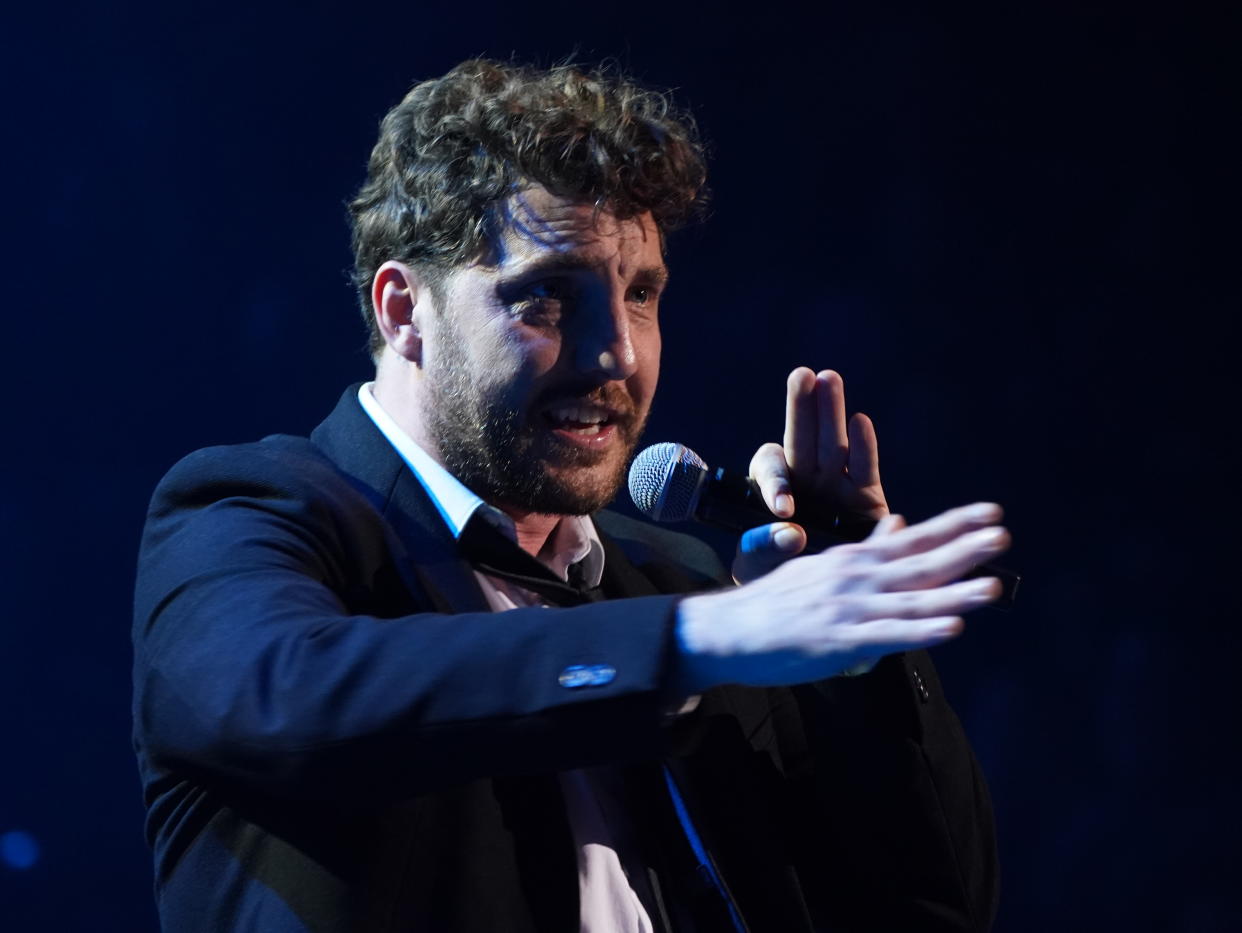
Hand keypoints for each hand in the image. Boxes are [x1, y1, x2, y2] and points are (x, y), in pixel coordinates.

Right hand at [678, 503, 1008, 691]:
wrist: (729, 628)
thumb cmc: (776, 601)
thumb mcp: (821, 565)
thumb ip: (865, 548)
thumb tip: (901, 523)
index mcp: (854, 559)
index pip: (913, 537)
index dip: (953, 525)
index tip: (991, 513)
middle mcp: (855, 577)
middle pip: (919, 563)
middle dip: (964, 550)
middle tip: (1002, 537)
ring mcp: (849, 608)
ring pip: (911, 600)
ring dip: (954, 593)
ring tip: (992, 585)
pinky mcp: (839, 640)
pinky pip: (888, 635)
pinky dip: (921, 631)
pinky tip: (951, 628)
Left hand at [733, 368, 888, 583]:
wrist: (813, 597)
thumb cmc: (773, 574)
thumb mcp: (757, 565)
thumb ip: (766, 548)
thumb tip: (791, 534)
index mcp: (772, 490)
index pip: (772, 470)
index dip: (777, 482)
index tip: (784, 507)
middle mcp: (804, 481)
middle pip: (801, 439)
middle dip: (802, 408)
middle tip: (802, 376)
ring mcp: (835, 485)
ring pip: (833, 444)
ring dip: (832, 412)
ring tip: (829, 379)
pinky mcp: (865, 498)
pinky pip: (864, 468)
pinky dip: (864, 446)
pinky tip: (860, 421)